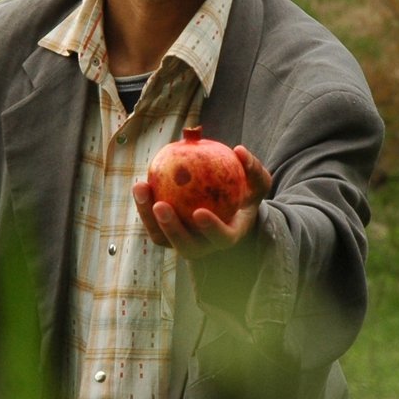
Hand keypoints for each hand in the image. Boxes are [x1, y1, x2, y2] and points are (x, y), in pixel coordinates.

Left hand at [131, 146, 271, 258]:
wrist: (230, 206)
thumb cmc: (246, 191)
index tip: (199, 211)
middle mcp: (207, 245)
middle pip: (187, 247)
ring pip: (163, 238)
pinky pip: (154, 224)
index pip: (223, 239)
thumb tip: (240, 150)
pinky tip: (141, 183)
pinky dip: (145, 206)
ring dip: (149, 217)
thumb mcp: (257, 180)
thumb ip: (253, 168)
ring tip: (142, 187)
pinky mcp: (168, 235)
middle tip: (161, 205)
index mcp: (231, 235)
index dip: (211, 229)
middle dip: (172, 230)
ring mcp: (185, 242)